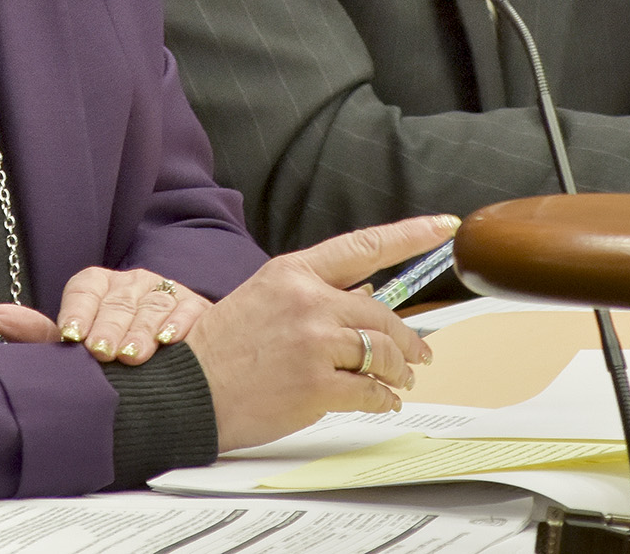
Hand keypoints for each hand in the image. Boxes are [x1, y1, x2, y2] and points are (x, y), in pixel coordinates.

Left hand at [0, 267, 210, 363]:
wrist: (163, 364)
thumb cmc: (109, 352)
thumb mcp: (75, 342)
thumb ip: (38, 332)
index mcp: (99, 287)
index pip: (86, 288)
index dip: (78, 311)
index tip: (71, 336)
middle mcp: (132, 284)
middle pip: (118, 301)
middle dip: (109, 328)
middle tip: (102, 352)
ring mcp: (164, 293)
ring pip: (151, 307)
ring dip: (142, 331)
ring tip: (134, 356)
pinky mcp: (195, 307)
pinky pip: (188, 310)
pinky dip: (178, 326)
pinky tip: (170, 342)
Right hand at [187, 214, 458, 452]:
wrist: (186, 390)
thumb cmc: (219, 348)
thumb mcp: (263, 298)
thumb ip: (312, 294)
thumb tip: (365, 298)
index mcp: (293, 272)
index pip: (363, 246)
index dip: (410, 235)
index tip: (443, 227)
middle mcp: (308, 301)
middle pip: (382, 313)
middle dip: (409, 337)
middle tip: (421, 353)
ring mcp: (313, 343)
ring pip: (382, 351)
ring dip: (399, 370)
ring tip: (402, 379)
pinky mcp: (315, 385)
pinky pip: (369, 390)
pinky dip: (383, 398)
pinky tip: (383, 401)